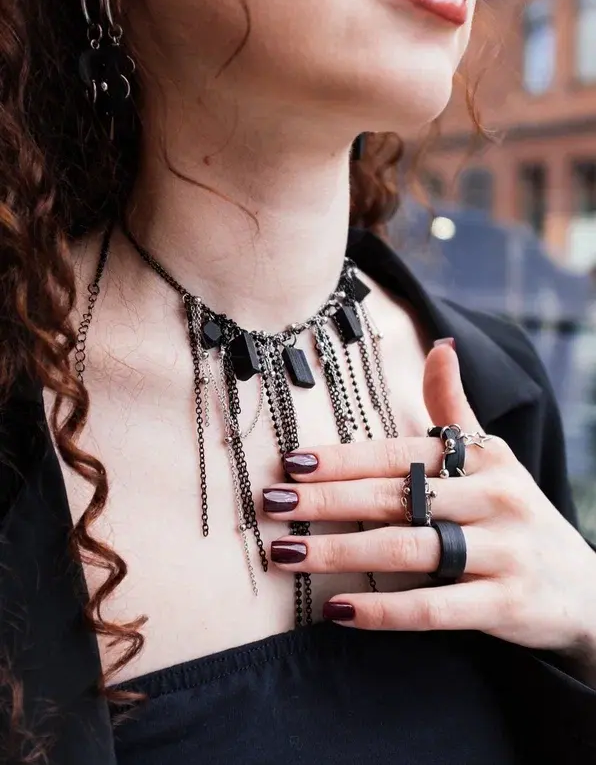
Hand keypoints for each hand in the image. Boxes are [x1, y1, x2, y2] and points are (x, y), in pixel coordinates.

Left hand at [263, 341, 595, 660]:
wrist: (587, 593)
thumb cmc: (517, 515)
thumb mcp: (495, 457)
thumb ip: (457, 409)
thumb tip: (441, 344)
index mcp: (482, 457)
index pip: (401, 453)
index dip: (343, 458)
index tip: (290, 462)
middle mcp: (493, 496)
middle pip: (396, 496)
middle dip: (326, 500)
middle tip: (270, 504)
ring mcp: (502, 551)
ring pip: (409, 548)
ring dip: (340, 551)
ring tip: (286, 553)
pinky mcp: (506, 604)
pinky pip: (435, 607)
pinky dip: (384, 610)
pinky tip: (339, 610)